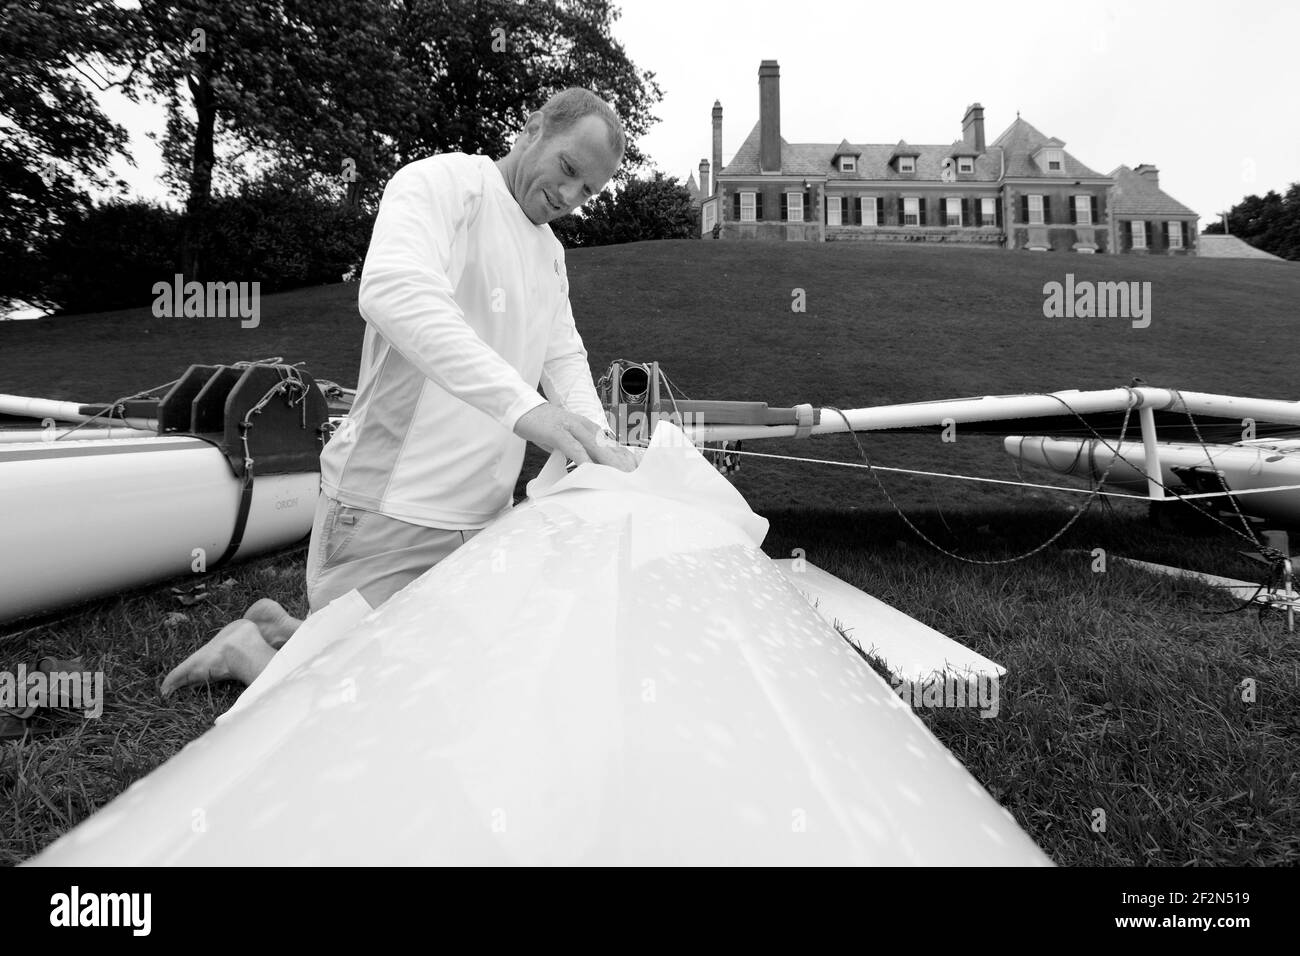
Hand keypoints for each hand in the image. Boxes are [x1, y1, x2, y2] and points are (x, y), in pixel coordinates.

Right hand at [513, 403, 635, 472]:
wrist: (524, 409)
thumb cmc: (546, 427)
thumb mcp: (568, 440)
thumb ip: (581, 451)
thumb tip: (590, 468)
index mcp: (589, 429)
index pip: (612, 445)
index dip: (625, 458)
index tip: (636, 471)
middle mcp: (584, 427)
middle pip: (607, 447)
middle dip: (621, 463)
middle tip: (633, 478)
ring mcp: (571, 428)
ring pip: (594, 446)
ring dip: (607, 462)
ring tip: (618, 476)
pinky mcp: (557, 432)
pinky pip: (572, 447)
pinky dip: (581, 458)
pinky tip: (588, 468)